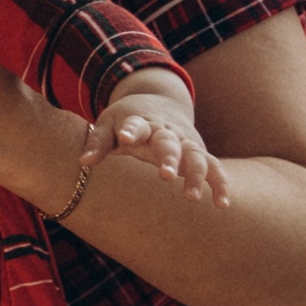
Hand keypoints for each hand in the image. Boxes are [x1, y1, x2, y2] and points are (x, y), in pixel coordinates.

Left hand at [85, 83, 229, 208]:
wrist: (158, 101)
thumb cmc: (126, 121)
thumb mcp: (108, 124)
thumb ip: (98, 142)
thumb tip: (83, 162)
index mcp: (140, 122)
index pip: (136, 125)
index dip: (131, 131)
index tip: (125, 138)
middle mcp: (166, 131)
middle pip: (170, 142)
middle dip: (169, 158)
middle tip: (166, 175)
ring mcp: (185, 141)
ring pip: (196, 156)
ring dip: (196, 176)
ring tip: (192, 198)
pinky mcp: (198, 152)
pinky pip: (214, 166)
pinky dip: (220, 183)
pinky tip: (221, 204)